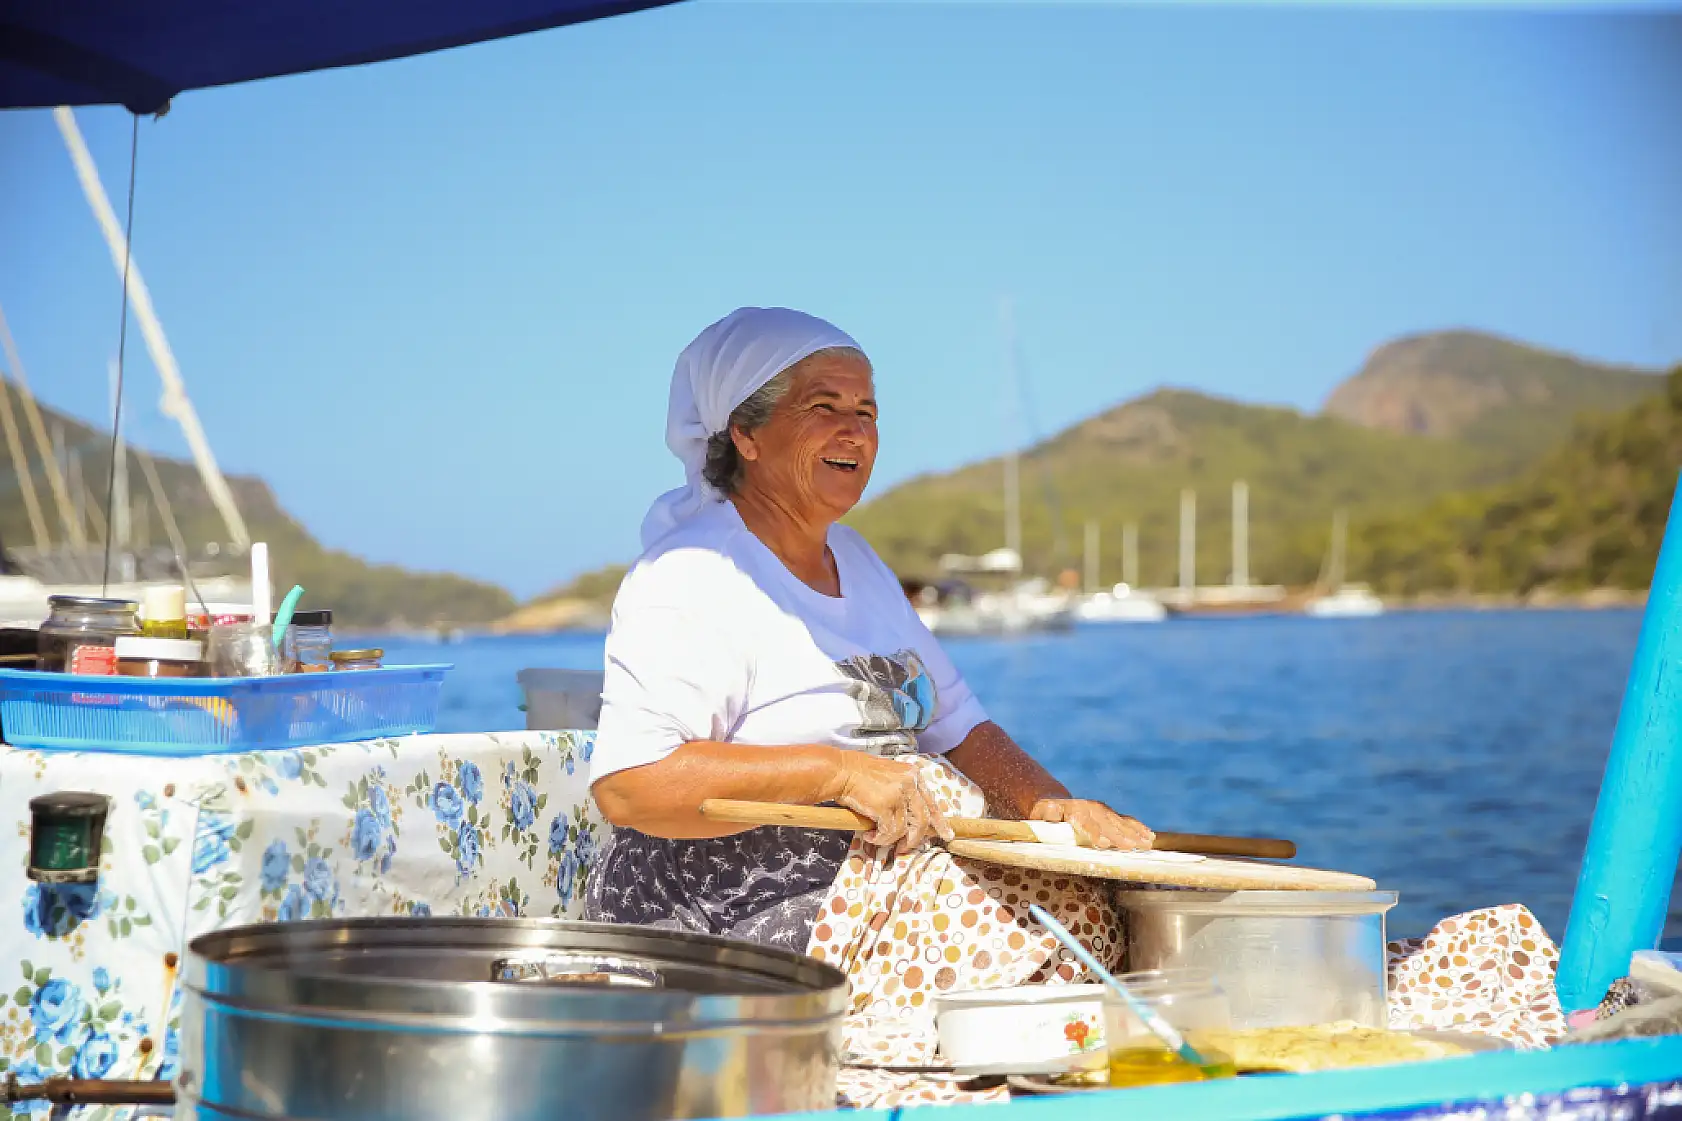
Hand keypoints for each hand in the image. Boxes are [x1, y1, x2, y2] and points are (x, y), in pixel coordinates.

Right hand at [829, 752, 953, 854]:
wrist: (840, 770)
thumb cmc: (859, 774)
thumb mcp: (890, 777)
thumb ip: (904, 792)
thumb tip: (912, 819)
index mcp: (913, 775)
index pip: (932, 802)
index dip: (940, 822)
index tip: (946, 835)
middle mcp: (910, 783)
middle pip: (923, 819)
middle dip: (916, 839)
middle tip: (904, 848)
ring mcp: (898, 794)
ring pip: (906, 829)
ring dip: (893, 840)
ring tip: (879, 839)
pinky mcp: (885, 806)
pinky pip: (890, 832)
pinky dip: (880, 838)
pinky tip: (869, 835)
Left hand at [1030, 799, 1152, 851]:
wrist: (1053, 803)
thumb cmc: (1043, 817)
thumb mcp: (1039, 815)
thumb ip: (1046, 816)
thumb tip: (1052, 814)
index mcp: (1071, 809)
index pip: (1084, 821)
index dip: (1094, 832)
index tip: (1104, 843)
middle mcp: (1089, 807)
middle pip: (1105, 822)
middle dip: (1119, 835)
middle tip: (1132, 847)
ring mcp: (1101, 810)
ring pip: (1118, 821)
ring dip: (1133, 832)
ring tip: (1146, 843)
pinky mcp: (1109, 815)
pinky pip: (1125, 821)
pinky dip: (1138, 828)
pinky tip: (1149, 836)